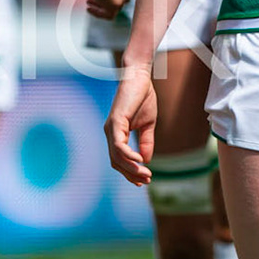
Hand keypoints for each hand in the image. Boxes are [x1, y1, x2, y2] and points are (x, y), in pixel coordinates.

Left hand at [105, 62, 157, 185]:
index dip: (130, 171)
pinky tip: (140, 161)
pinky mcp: (115, 122)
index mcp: (116, 134)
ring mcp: (111, 128)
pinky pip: (118, 144)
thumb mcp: (148, 125)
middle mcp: (110, 133)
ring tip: (146, 174)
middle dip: (131, 174)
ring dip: (131, 168)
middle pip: (116, 162)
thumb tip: (145, 160)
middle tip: (147, 180)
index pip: (119, 159)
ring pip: (117, 156)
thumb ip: (146, 142)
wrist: (140, 77)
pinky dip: (128, 155)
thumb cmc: (143, 98)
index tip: (144, 180)